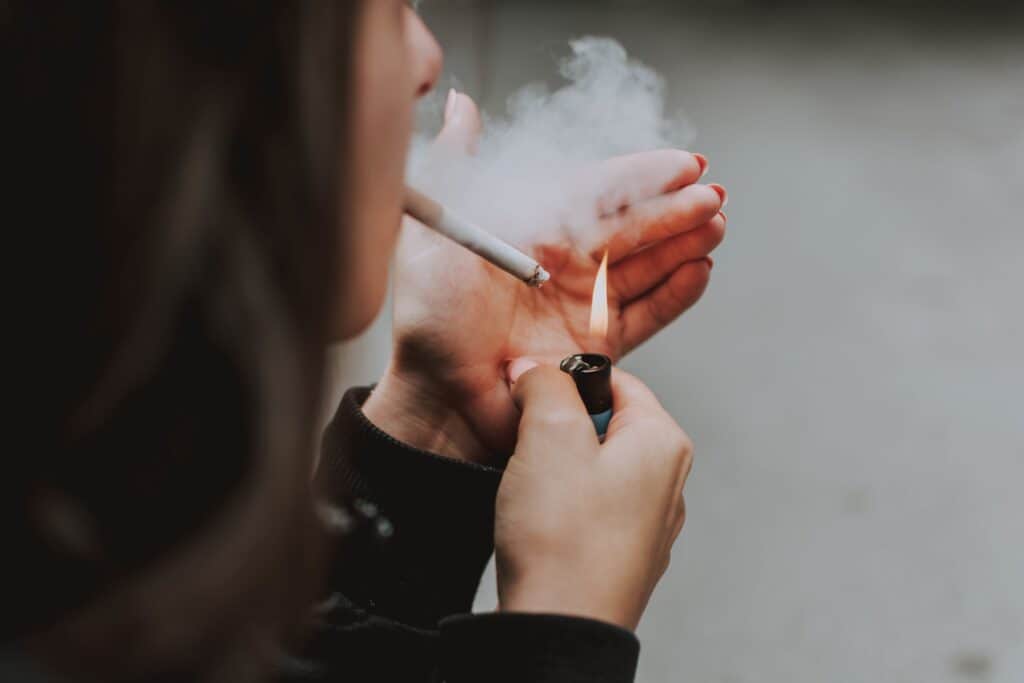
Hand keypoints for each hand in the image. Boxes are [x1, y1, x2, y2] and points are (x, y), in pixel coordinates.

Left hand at [364, 91, 725, 461]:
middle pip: (630, 227)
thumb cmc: (429, 314)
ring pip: (645, 266)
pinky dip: (676, 294)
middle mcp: (563, 263)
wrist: (439, 392)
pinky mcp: (597, 346)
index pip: (597, 191)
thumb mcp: (437, 229)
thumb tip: (461, 105)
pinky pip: (646, 314)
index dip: (641, 176)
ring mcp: (582, 304)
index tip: (683, 163)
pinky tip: (700, 269)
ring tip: (715, 225)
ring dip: (683, 244)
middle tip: (711, 195)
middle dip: (673, 209)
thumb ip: (456, 164)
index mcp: (532, 228)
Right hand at [494, 363, 691, 630]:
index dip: (565, 381)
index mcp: (664, 443)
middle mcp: (668, 482)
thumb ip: (545, 383)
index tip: (531, 397)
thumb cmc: (564, 537)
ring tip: (532, 491)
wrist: (561, 628)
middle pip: (603, 423)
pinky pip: (588, 509)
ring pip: (592, 466)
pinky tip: (540, 524)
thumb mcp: (549, 433)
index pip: (615, 381)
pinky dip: (560, 507)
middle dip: (557, 427)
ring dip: (554, 468)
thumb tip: (535, 368)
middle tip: (528, 447)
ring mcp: (648, 523)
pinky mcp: (623, 555)